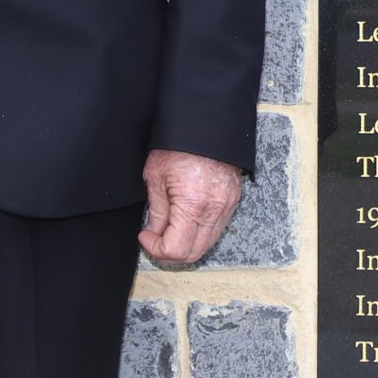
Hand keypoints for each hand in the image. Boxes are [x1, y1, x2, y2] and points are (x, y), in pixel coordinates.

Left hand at [141, 149, 244, 265]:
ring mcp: (226, 206)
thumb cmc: (179, 145)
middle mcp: (214, 209)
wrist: (206, 124)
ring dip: (185, 244)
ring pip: (206, 244)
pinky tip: (185, 220)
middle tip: (155, 237)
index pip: (176, 249)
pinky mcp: (232, 201)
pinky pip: (215, 229)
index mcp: (193, 204)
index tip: (145, 236)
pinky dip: (199, 233)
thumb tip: (154, 233)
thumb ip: (156, 212)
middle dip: (170, 251)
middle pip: (193, 253)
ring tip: (169, 228)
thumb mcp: (156, 177)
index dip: (155, 248)